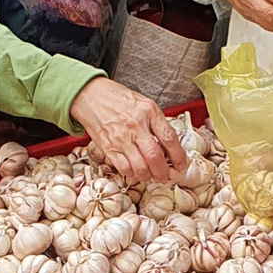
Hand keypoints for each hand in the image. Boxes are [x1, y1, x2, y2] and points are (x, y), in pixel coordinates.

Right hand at [70, 78, 187, 183]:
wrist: (91, 96)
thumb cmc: (118, 99)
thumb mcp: (144, 103)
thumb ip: (156, 122)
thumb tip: (169, 146)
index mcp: (148, 111)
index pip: (169, 138)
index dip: (179, 156)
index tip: (182, 164)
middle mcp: (135, 125)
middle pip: (155, 157)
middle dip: (164, 172)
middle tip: (167, 175)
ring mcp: (121, 138)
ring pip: (140, 167)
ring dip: (149, 176)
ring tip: (151, 175)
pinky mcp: (108, 147)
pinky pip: (124, 168)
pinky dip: (132, 174)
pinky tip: (135, 170)